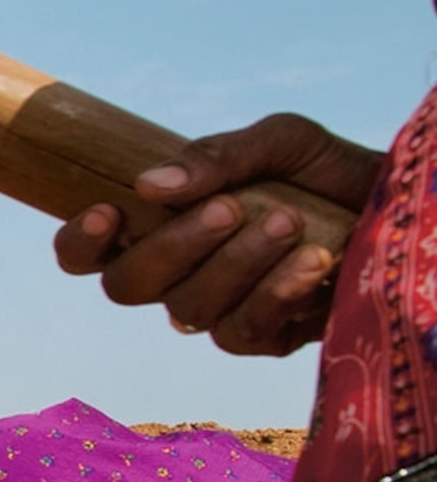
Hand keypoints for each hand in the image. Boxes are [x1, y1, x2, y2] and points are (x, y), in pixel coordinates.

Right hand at [50, 112, 382, 355]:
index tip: (111, 210)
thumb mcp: (280, 142)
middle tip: (228, 208)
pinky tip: (311, 261)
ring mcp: (217, 313)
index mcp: (160, 229)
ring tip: (288, 221)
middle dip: (172, 248)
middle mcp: (177, 278)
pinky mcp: (264, 339)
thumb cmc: (329, 172)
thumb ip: (217, 156)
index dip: (80, 243)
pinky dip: (276, 294)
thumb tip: (149, 186)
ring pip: (185, 311)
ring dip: (235, 265)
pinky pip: (243, 333)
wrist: (401, 205)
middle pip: (126, 287)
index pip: (88, 255)